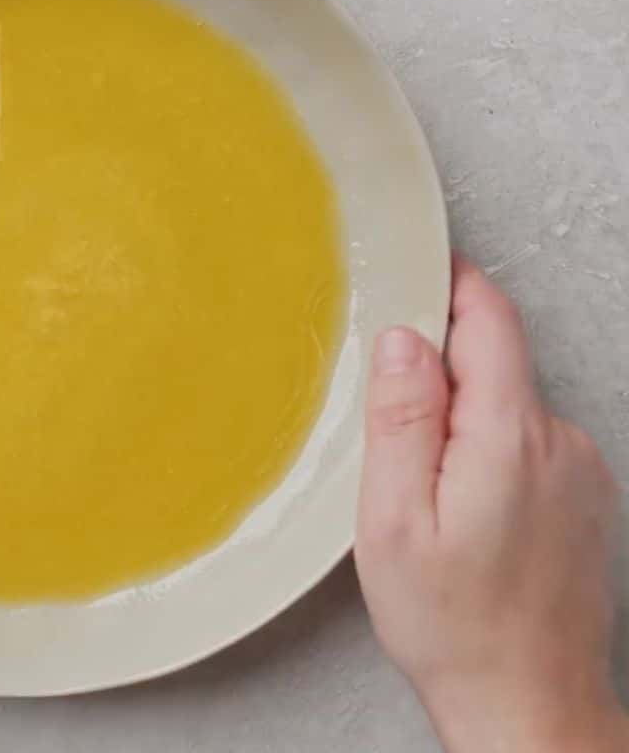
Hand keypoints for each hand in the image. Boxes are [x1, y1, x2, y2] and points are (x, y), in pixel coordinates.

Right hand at [356, 259, 626, 752]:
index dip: (453, 283)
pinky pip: (526, 441)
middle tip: (387, 418)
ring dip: (461, 416)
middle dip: (439, 368)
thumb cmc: (454, 625)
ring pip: (509, 404)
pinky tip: (457, 506)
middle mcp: (559, 443)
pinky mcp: (583, 498)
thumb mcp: (394, 520)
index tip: (419, 266)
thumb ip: (402, 419)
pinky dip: (486, 449)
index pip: (491, 321)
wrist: (528, 704)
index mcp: (509, 438)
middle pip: (496, 361)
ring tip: (420, 485)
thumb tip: (406, 339)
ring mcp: (580, 471)